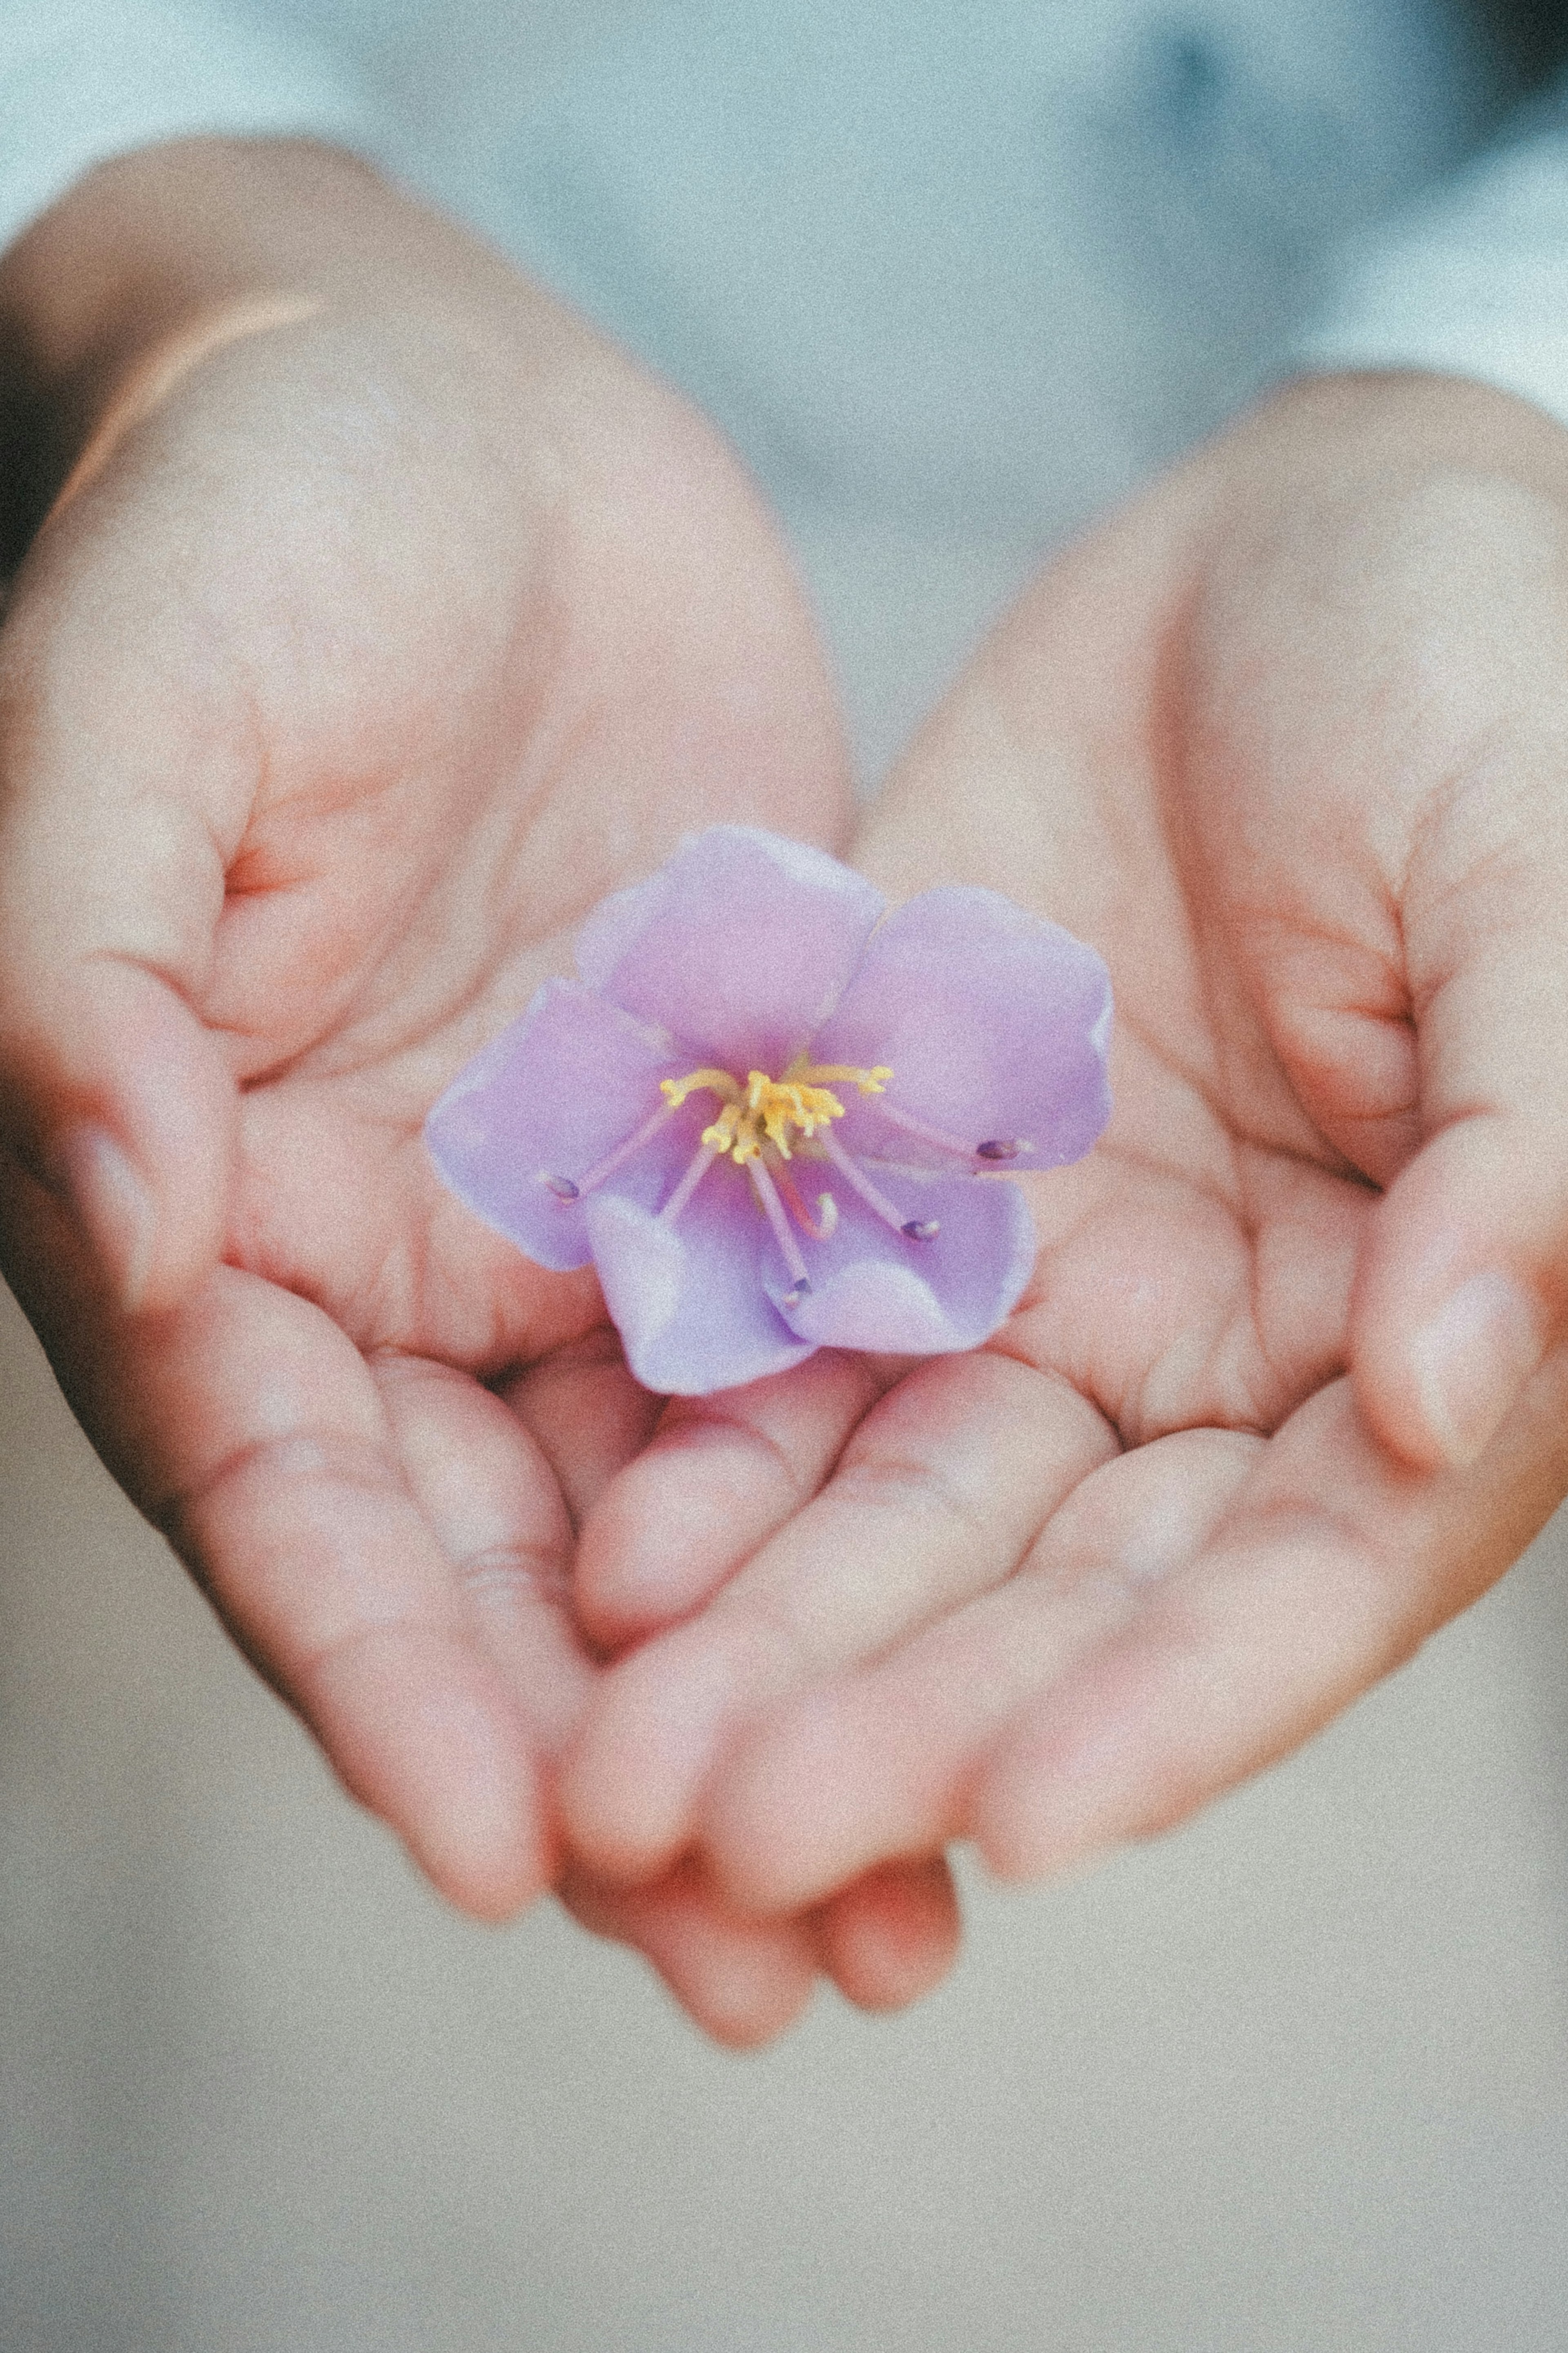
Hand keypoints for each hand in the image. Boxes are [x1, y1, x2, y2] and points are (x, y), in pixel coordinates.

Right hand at [0, 139, 957, 2039]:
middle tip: (759, 1960)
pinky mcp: (710, 1147)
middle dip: (607, 1766)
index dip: (385, 1672)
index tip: (501, 1845)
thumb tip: (118, 1200)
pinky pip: (797, 1359)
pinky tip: (977, 1640)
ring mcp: (553, 1215)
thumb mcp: (128, 723)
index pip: (289, 1491)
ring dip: (764, 1698)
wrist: (438, 420)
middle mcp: (371, 1261)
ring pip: (659, 1519)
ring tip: (888, 1908)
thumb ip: (82, 964)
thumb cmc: (242, 536)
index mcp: (195, 1210)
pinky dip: (869, 1511)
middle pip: (488, 1568)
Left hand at [559, 371, 1567, 1926]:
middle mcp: (1229, 1361)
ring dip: (761, 1637)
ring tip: (615, 1762)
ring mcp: (1059, 1281)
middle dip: (898, 1717)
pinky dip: (703, 1446)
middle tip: (718, 1836)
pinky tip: (599, 1549)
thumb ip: (1532, 1158)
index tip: (1020, 1828)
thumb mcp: (1548, 898)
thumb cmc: (1503, 693)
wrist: (1310, 549)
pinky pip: (795, 1337)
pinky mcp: (914, 1184)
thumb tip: (1456, 1404)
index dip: (1166, 1711)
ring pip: (899, 1505)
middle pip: (1054, 1586)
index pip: (1291, 1581)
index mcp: (1425, 1342)